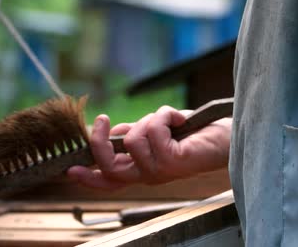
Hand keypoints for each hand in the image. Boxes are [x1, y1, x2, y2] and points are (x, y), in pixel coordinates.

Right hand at [67, 106, 231, 189]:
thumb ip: (132, 134)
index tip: (70, 168)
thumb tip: (112, 132)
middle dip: (99, 141)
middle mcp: (148, 175)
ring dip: (147, 120)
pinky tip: (179, 120)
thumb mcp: (154, 130)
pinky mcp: (173, 162)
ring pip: (131, 140)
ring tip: (167, 119)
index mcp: (140, 170)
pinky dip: (164, 116)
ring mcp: (160, 172)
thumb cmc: (192, 132)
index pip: (109, 181)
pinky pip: (153, 131)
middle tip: (102, 119)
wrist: (227, 136)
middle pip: (109, 166)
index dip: (88, 178)